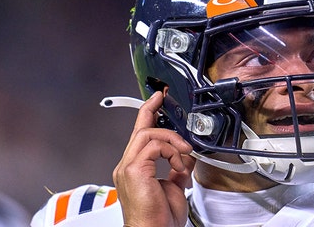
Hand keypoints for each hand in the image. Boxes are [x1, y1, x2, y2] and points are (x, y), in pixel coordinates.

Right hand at [113, 90, 194, 226]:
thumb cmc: (159, 220)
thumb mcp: (174, 188)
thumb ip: (177, 170)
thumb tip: (186, 158)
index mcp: (134, 169)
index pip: (139, 135)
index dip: (148, 113)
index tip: (158, 99)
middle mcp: (127, 166)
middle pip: (140, 128)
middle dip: (153, 110)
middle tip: (164, 99)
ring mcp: (128, 168)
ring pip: (147, 134)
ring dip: (171, 139)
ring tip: (184, 152)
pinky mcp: (134, 171)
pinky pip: (153, 146)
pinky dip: (171, 150)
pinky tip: (179, 163)